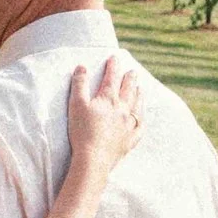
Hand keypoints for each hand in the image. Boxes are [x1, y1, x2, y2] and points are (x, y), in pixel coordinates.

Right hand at [64, 52, 143, 180]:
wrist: (94, 158)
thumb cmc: (82, 131)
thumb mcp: (76, 105)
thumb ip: (79, 84)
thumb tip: (82, 67)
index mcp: (108, 99)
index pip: (112, 78)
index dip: (113, 66)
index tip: (114, 58)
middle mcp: (123, 109)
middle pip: (128, 89)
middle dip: (130, 78)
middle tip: (132, 72)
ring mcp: (129, 124)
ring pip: (137, 105)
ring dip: (139, 94)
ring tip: (140, 88)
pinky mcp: (131, 138)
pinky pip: (140, 125)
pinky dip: (142, 117)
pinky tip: (141, 115)